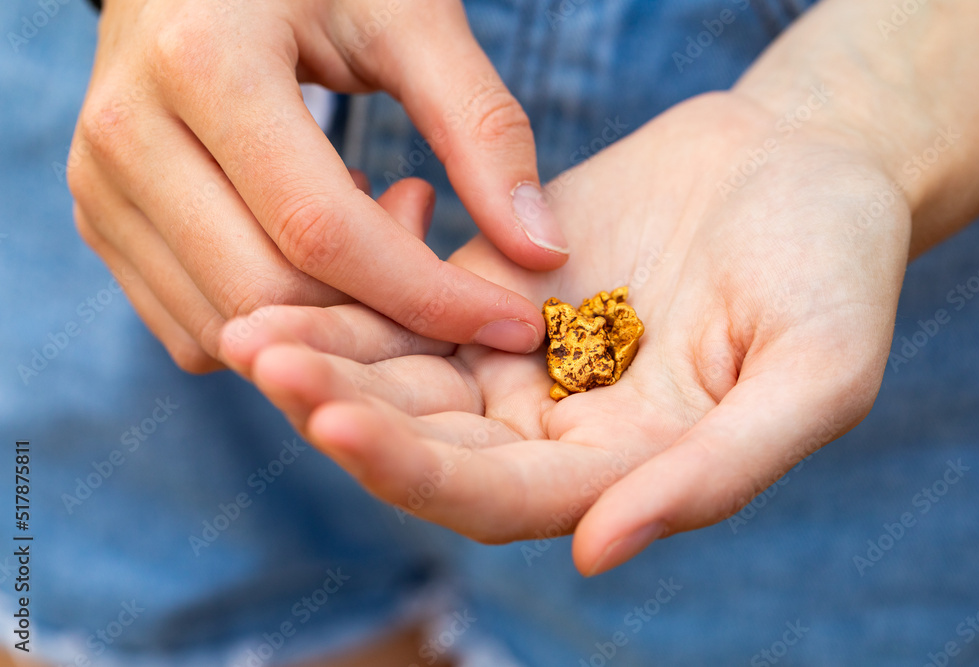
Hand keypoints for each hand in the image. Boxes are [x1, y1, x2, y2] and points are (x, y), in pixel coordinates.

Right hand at [67, 0, 566, 371]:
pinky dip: (274, 316)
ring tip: (371, 217)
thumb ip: (483, 129)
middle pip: (270, 293)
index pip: (324, 231)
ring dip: (327, 314)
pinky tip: (311, 241)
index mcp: (204, 61)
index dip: (430, 298)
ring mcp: (98, 183)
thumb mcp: (411, 21)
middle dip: (378, 313)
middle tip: (426, 223)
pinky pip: (194, 326)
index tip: (513, 323)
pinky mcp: (100, 217)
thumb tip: (543, 253)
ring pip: (228, 325)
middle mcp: (127, 132)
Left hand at [222, 92, 909, 574]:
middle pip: (427, 446)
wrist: (807, 164)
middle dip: (342, 409)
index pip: (499, 499)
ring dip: (328, 354)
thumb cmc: (834, 267)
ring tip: (252, 324)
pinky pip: (412, 302)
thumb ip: (720, 472)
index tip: (336, 421)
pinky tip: (309, 252)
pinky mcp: (495, 292)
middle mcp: (557, 432)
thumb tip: (598, 553)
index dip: (416, 471)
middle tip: (263, 356)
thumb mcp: (818, 372)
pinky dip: (360, 288)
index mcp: (623, 473)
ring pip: (404, 378)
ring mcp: (520, 362)